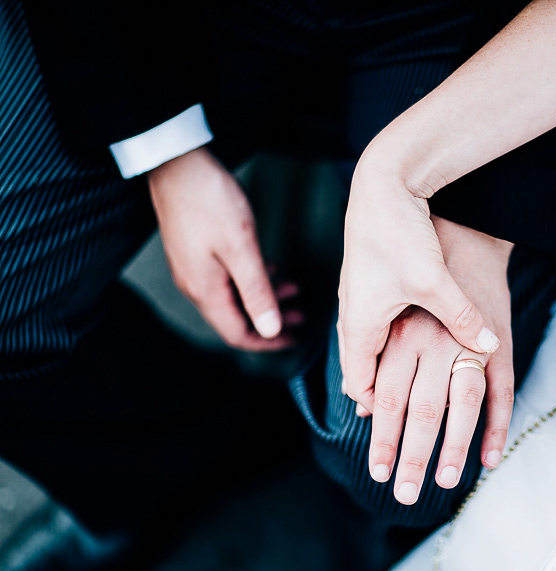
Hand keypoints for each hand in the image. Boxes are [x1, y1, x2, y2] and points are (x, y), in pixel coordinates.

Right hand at [148, 147, 294, 350]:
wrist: (176, 165)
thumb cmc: (208, 200)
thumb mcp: (241, 249)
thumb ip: (257, 291)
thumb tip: (270, 329)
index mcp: (206, 290)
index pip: (237, 334)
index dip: (267, 342)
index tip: (294, 339)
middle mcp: (196, 286)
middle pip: (237, 319)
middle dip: (272, 320)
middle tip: (301, 317)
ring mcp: (194, 269)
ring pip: (235, 297)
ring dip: (266, 296)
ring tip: (295, 290)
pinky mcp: (196, 253)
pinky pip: (228, 279)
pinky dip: (253, 280)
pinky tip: (271, 269)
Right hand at [338, 160, 500, 413]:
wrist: (380, 181)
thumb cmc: (399, 232)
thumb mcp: (433, 280)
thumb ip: (462, 318)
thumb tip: (491, 347)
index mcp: (362, 324)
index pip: (361, 384)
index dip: (378, 413)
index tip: (395, 435)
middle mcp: (353, 315)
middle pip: (358, 371)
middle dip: (375, 402)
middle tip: (387, 431)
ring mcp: (357, 298)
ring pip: (363, 348)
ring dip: (377, 372)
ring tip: (392, 396)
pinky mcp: (366, 281)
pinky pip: (369, 326)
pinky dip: (381, 345)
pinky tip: (398, 346)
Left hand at [367, 216, 513, 504]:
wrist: (461, 231)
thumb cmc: (412, 271)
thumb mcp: (383, 307)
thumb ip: (373, 357)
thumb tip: (362, 406)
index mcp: (400, 335)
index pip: (387, 398)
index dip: (383, 437)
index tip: (378, 471)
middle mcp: (432, 342)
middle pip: (420, 410)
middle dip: (411, 455)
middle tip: (405, 494)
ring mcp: (469, 343)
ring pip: (460, 407)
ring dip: (452, 448)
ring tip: (443, 482)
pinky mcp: (499, 343)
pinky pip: (500, 392)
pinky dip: (496, 427)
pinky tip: (490, 458)